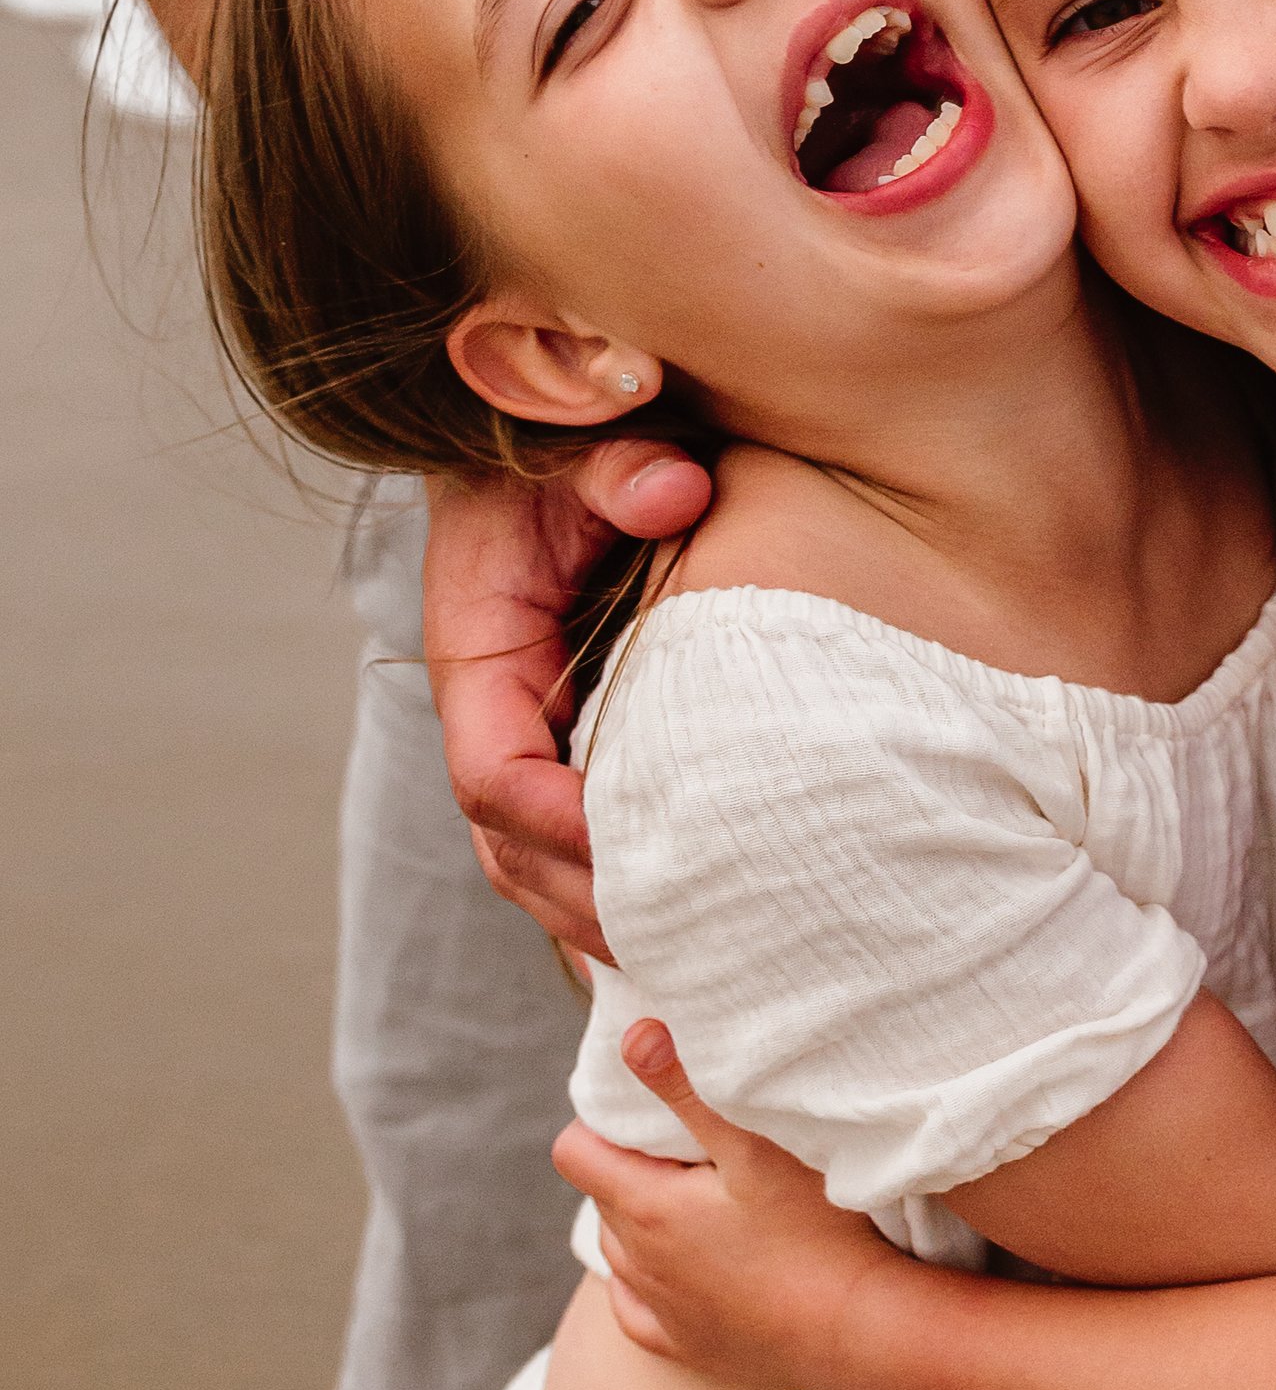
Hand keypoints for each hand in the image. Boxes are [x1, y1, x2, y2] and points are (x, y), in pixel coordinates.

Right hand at [426, 438, 713, 955]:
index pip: (494, 774)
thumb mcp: (583, 438)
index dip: (559, 826)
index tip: (636, 852)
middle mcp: (488, 706)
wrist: (547, 427)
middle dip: (582, 902)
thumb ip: (621, 466)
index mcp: (477, 646)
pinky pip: (567, 840)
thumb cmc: (563, 434)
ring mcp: (521, 730)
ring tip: (685, 962)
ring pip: (531, 861)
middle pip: (508, 846)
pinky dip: (609, 892)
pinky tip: (684, 931)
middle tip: (677, 947)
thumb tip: (674, 492)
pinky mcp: (561, 738)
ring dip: (593, 916)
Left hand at [551, 1022, 895, 1389]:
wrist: (860, 1331)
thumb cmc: (818, 1232)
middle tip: (694, 1152)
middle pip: (603, 1196)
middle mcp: (637, 1263)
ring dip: (644, 1223)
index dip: (601, 1124)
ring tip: (702, 1205)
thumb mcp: (757, 1147)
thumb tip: (634, 1036)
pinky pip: (637, 1309)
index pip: (573, 1152)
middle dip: (632, 1167)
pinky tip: (686, 1269)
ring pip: (621, 1250)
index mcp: (646, 1208)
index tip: (650, 1116)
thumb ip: (689, 1090)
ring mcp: (659, 1310)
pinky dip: (650, 1282)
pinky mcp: (684, 1347)